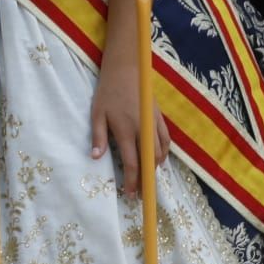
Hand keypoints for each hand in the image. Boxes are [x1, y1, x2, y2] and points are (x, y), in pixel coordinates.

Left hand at [90, 61, 169, 199]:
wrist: (126, 69)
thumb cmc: (108, 91)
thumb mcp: (97, 113)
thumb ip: (99, 136)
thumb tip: (96, 158)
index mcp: (125, 130)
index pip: (131, 162)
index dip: (132, 181)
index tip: (130, 193)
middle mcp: (143, 129)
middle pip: (149, 161)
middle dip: (146, 179)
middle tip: (141, 191)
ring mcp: (154, 123)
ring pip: (160, 153)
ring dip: (155, 167)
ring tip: (147, 176)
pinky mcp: (160, 117)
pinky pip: (167, 140)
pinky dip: (164, 153)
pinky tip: (158, 159)